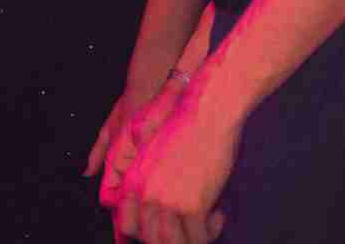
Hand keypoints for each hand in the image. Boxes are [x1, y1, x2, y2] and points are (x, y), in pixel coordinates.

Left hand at [112, 80, 234, 243]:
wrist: (205, 113)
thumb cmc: (184, 126)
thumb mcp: (152, 151)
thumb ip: (146, 179)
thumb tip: (155, 202)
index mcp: (133, 182)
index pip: (127, 225)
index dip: (141, 235)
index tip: (160, 234)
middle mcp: (144, 195)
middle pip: (150, 239)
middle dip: (169, 240)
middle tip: (187, 232)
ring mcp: (166, 203)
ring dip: (190, 240)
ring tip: (203, 229)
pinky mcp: (192, 207)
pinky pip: (200, 237)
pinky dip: (211, 230)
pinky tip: (218, 214)